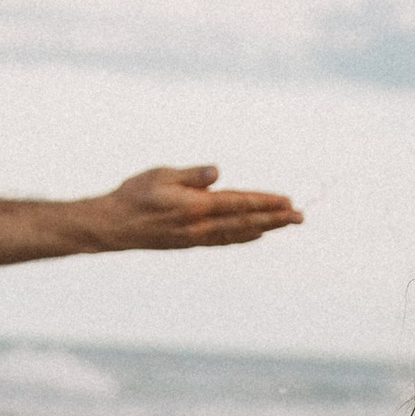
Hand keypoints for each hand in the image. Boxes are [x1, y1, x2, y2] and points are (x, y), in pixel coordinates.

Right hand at [94, 162, 303, 251]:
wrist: (113, 227)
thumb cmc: (134, 194)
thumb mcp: (161, 175)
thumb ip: (191, 175)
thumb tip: (217, 172)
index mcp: (195, 206)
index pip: (240, 203)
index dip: (266, 203)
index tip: (288, 201)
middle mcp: (200, 226)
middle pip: (246, 221)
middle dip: (275, 219)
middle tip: (301, 216)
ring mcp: (197, 238)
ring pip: (239, 233)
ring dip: (265, 228)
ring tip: (286, 224)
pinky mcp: (190, 243)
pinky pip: (225, 240)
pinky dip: (244, 237)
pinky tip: (256, 234)